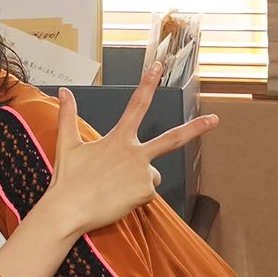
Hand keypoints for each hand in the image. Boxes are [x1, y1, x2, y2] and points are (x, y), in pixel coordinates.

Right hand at [42, 67, 214, 238]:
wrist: (68, 209)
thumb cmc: (67, 178)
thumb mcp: (67, 144)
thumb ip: (67, 115)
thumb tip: (63, 91)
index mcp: (118, 138)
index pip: (137, 105)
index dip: (147, 84)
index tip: (158, 67)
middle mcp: (134, 153)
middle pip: (172, 139)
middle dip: (195, 128)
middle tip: (214, 120)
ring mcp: (142, 173)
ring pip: (152, 174)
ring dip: (139, 180)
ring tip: (114, 189)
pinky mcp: (145, 192)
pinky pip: (147, 193)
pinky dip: (134, 197)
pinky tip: (117, 200)